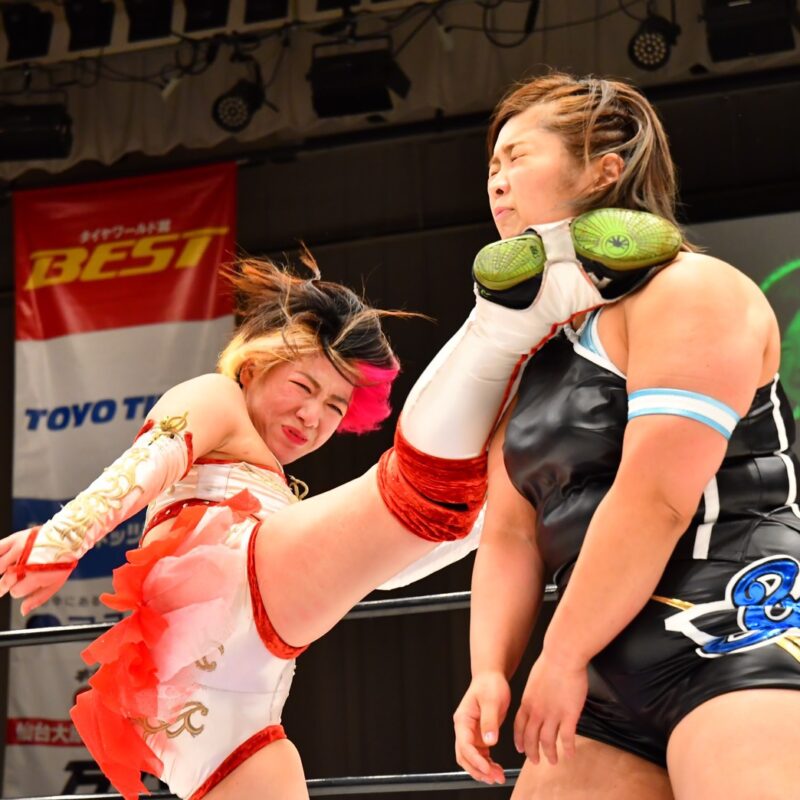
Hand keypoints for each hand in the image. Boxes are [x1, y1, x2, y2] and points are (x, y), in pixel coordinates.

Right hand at [0, 529, 72, 614]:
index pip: (15, 591)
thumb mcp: (55, 584)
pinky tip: (0, 562)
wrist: (67, 538)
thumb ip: (38, 599)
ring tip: (5, 576)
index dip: (18, 591)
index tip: (20, 588)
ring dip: (1, 573)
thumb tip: (23, 611)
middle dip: (5, 586)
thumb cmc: (62, 561)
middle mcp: (25, 562)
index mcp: (36, 575)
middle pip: (6, 581)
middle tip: (5, 586)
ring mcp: (20, 550)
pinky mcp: (16, 538)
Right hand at [453, 671, 509, 784]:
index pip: (465, 745)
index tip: (488, 769)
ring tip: (498, 777)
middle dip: (478, 770)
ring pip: (471, 758)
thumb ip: (490, 721)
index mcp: (463, 720)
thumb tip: (489, 741)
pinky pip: (479, 755)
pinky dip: (486, 764)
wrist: (491, 678)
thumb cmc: (490, 685)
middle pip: (464, 756)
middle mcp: (464, 728)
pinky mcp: (479, 736)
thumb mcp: (492, 700)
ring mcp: (470, 733)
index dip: (476, 760)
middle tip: (495, 778)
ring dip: (482, 770)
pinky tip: (496, 768)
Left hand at [513, 651, 587, 765]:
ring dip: (550, 754)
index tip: (521, 748)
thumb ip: (534, 693)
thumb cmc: (550, 662)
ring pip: (548, 742)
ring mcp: (553, 715)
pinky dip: (568, 748)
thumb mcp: (535, 680)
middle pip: (531, 738)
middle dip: (532, 752)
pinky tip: (570, 754)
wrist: (562, 656)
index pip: (519, 726)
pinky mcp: (569, 715)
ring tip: (553, 761)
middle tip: (535, 761)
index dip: (520, 739)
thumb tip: (536, 698)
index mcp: (527, 702)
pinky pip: (567, 738)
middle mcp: (537, 711)